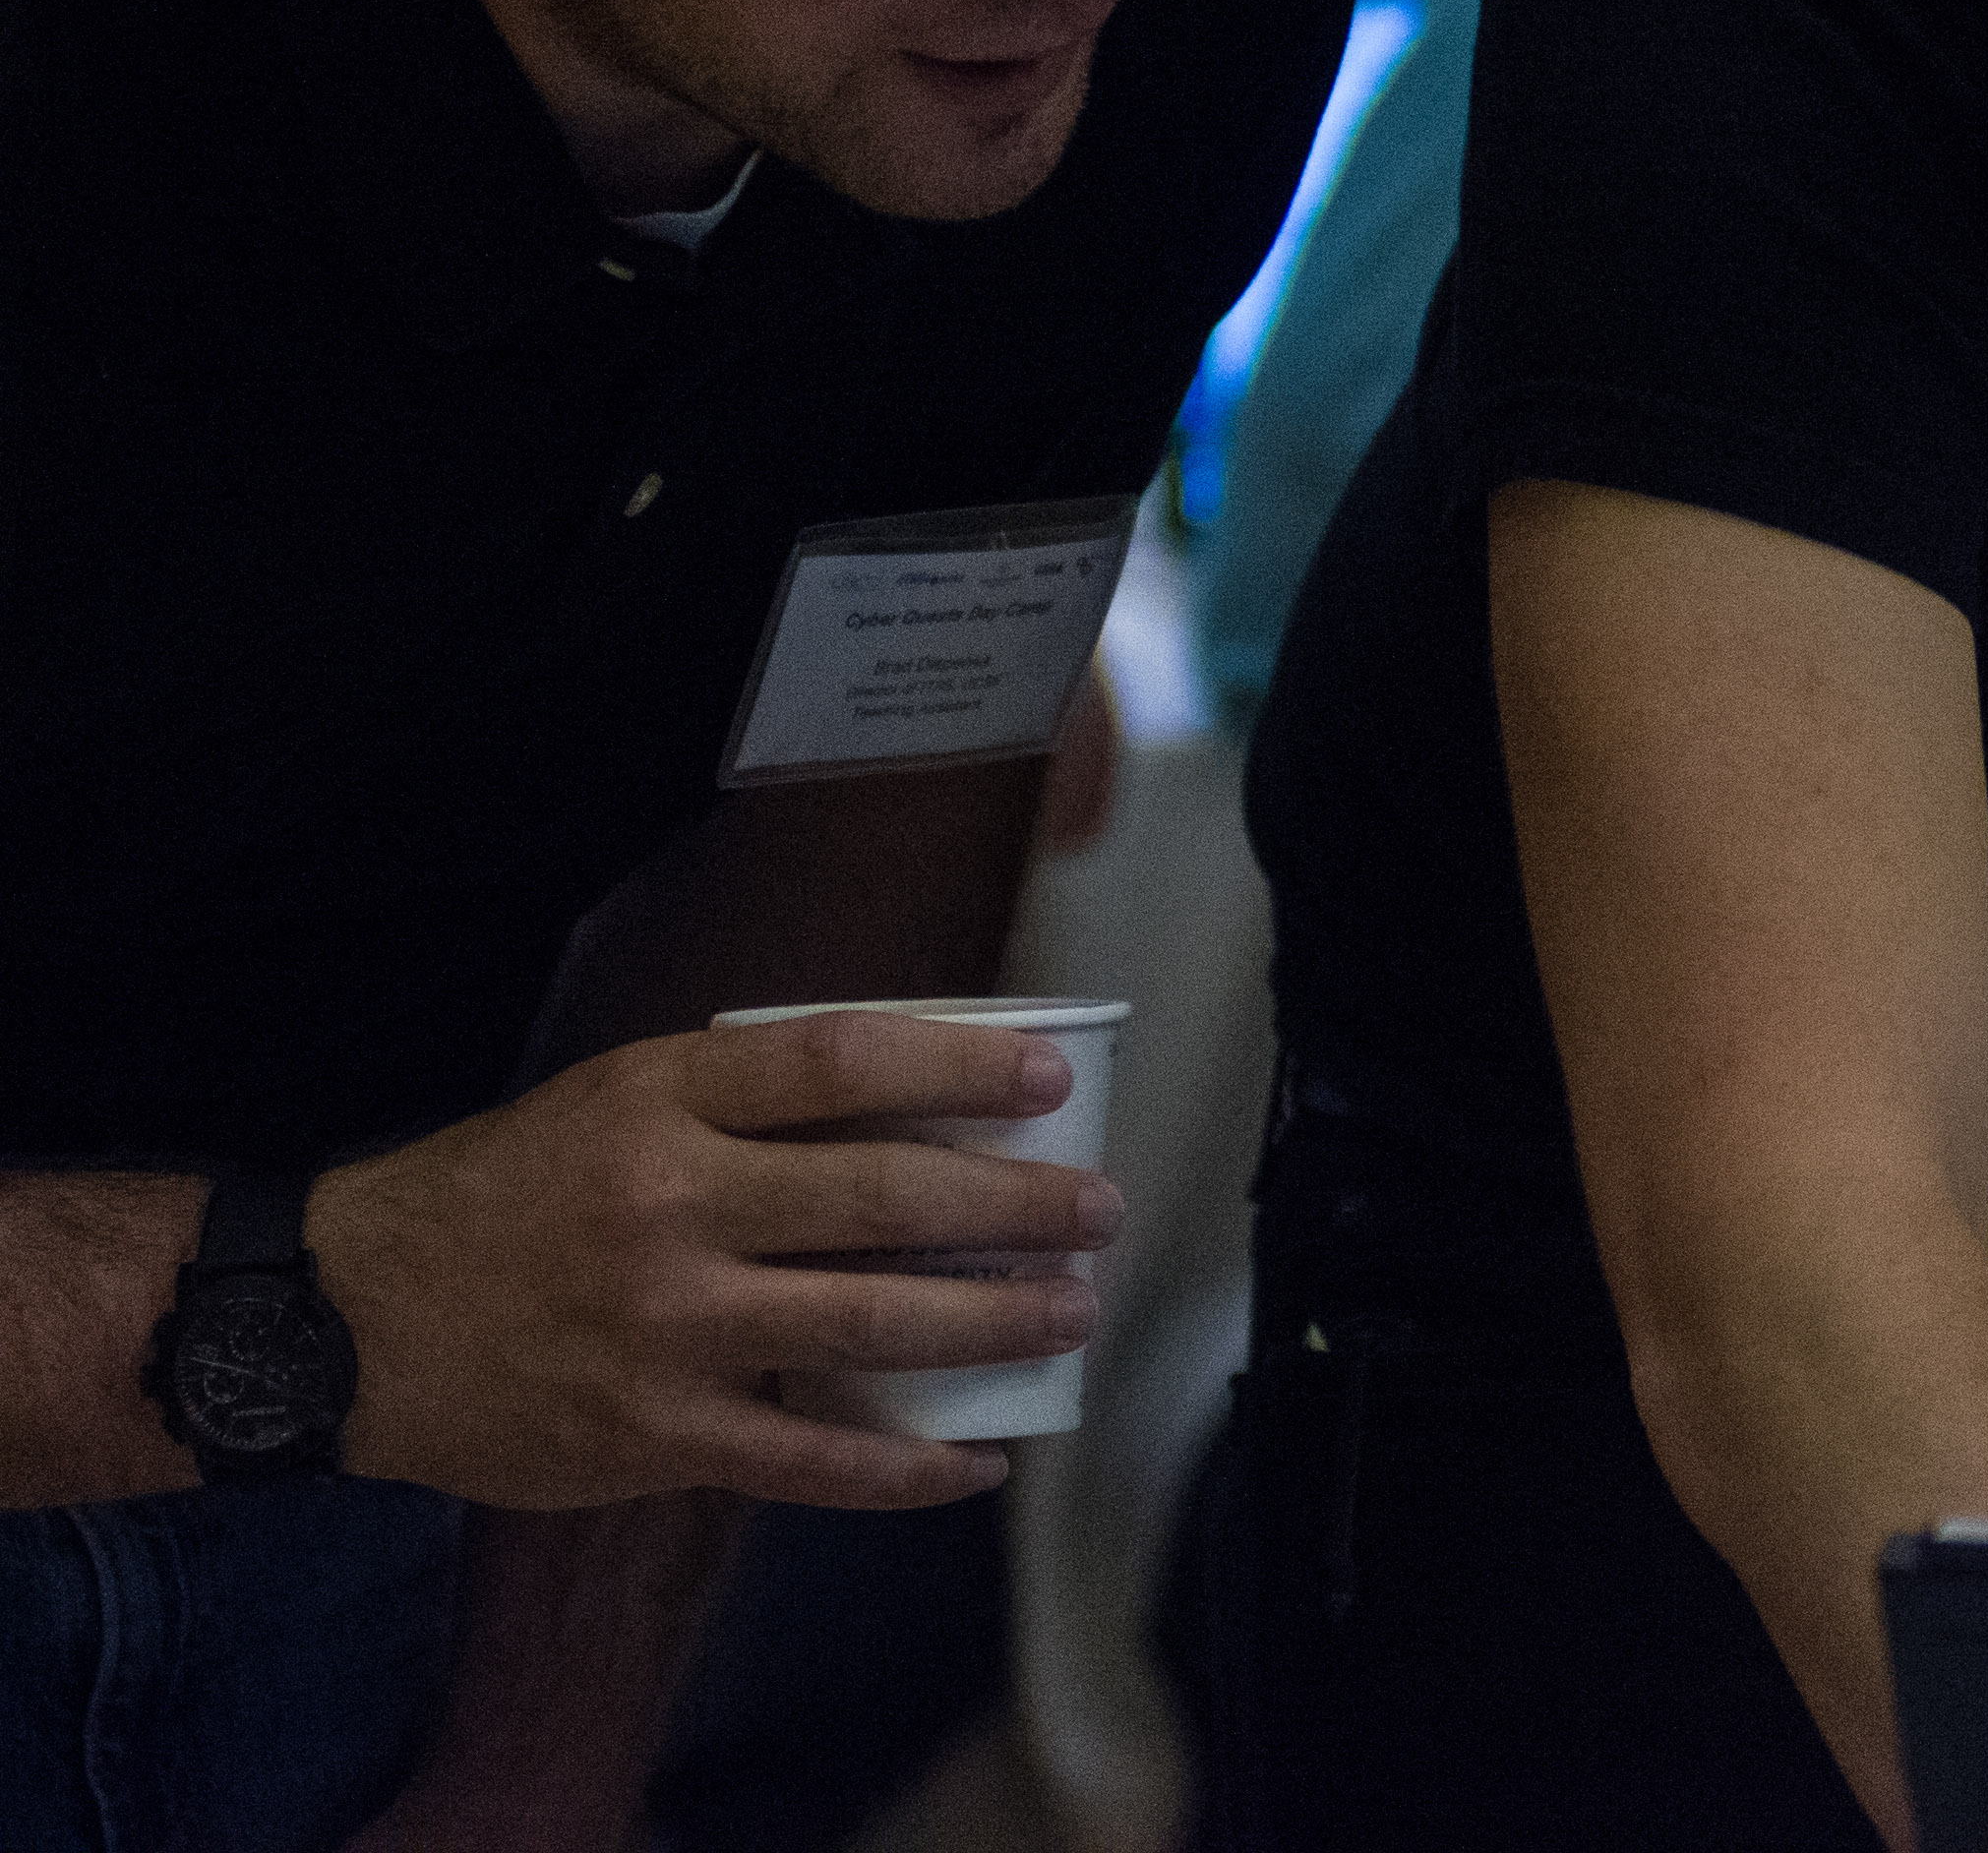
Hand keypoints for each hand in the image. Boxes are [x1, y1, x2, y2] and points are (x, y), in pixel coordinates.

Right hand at [310, 1011, 1121, 1511]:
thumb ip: (742, 1103)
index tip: (1046, 1080)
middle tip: (1097, 1210)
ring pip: (870, 1323)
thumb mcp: (612, 1103)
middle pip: (881, 1196)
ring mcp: (665, 1330)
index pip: (839, 1061)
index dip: (957, 1067)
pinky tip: (976, 1459)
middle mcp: (668, 1208)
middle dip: (1015, 1206)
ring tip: (1068, 1311)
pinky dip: (906, 1467)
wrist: (349, 1323)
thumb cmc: (506, 1197)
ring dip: (992, 1322)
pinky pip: (812, 1458)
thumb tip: (913, 1105)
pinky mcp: (654, 1437)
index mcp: (658, 1104)